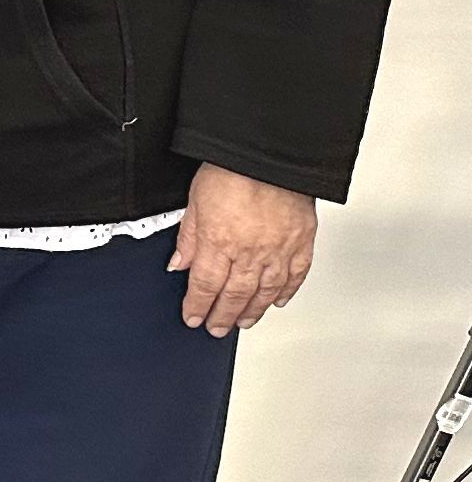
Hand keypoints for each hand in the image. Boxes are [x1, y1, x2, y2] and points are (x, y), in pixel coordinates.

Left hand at [173, 166, 318, 335]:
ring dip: (253, 310)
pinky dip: (287, 291)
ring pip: (266, 291)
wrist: (270, 153)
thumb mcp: (195, 202)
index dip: (198, 305)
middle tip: (216, 328)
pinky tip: (279, 301)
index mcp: (219, 242)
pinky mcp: (302, 242)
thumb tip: (179, 264)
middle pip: (235, 294)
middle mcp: (250, 251)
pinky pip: (296, 275)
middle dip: (223, 316)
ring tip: (243, 322)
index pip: (205, 285)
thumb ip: (189, 237)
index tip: (193, 317)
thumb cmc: (232, 170)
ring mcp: (279, 249)